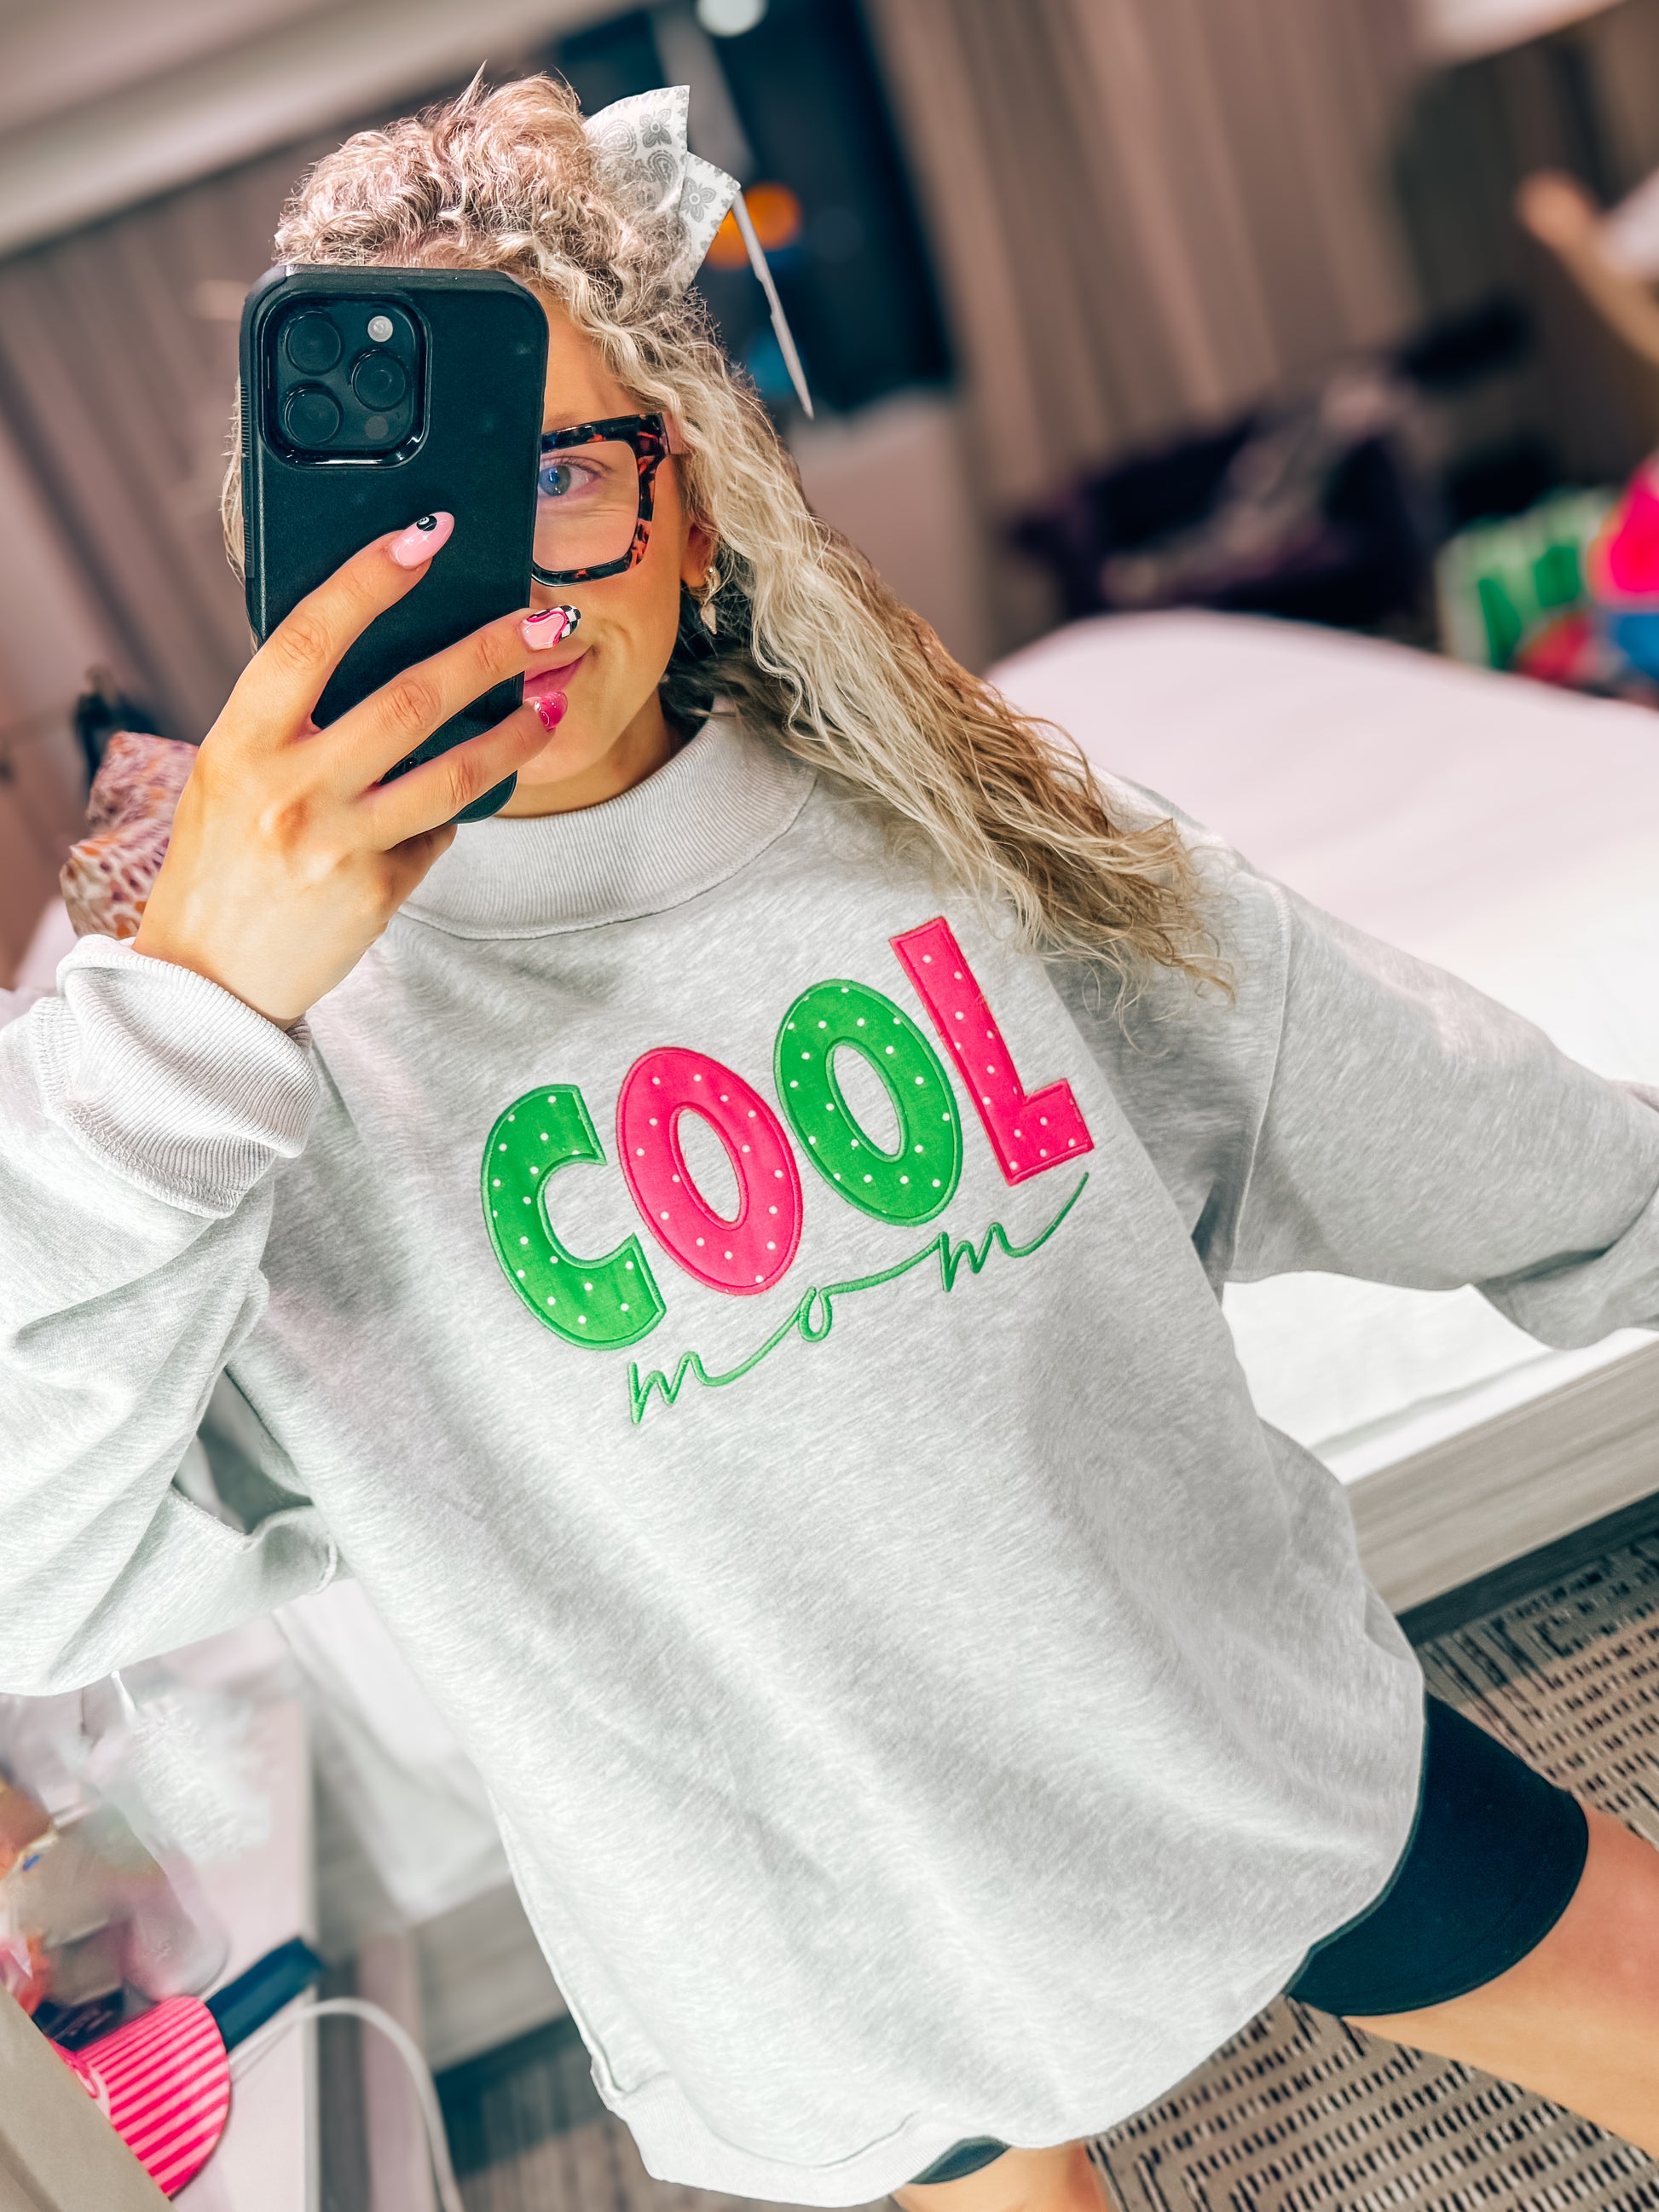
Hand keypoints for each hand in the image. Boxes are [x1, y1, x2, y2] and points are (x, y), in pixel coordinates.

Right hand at [133, 517, 567, 1027]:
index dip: (370, 581)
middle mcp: (289, 789)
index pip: (310, 640)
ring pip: (455, 772)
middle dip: (491, 649)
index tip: (425, 537)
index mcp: (241, 741)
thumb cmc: (220, 864)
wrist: (208, 980)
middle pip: (410, 698)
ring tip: (552, 700)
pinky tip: (480, 783)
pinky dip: (463, 805)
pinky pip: (440, 833)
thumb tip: (384, 656)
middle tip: (546, 617)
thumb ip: (291, 722)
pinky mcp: (376, 893)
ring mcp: (337, 844)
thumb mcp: (231, 774)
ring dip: (516, 729)